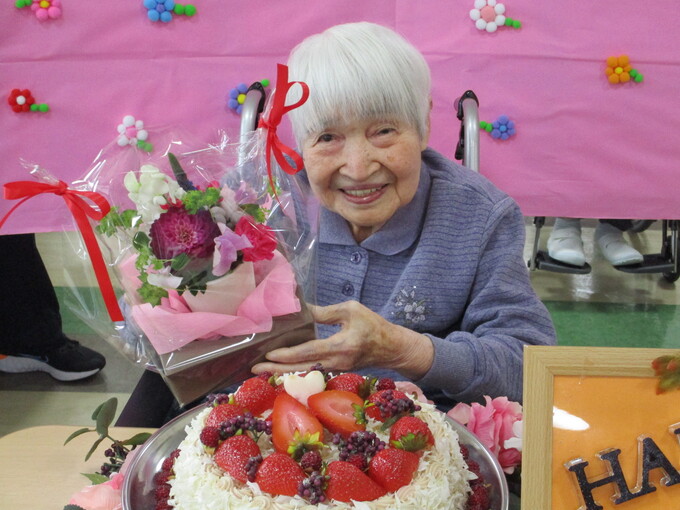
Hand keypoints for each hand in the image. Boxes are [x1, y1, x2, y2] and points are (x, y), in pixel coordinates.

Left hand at [251, 301, 433, 378]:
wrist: (392, 348)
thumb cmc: (373, 325)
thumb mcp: (351, 310)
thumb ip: (325, 312)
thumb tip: (302, 309)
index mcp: (341, 346)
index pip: (310, 351)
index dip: (289, 353)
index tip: (270, 353)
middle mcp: (336, 362)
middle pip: (301, 368)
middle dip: (276, 369)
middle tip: (253, 369)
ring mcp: (335, 370)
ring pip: (304, 372)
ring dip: (282, 372)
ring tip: (261, 370)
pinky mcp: (335, 371)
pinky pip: (311, 372)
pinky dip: (294, 370)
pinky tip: (279, 368)